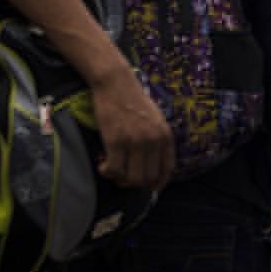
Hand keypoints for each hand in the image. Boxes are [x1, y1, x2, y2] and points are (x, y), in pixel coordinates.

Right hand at [88, 68, 174, 190]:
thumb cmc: (133, 101)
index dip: (158, 183)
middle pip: (148, 178)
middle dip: (134, 183)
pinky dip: (107, 172)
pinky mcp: (116, 141)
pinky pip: (114, 169)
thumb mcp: (156, 119)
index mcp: (166, 136)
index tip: (149, 187)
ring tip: (111, 168)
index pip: (168, 169)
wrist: (116, 84)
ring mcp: (136, 142)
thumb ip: (158, 139)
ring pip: (131, 178)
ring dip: (119, 178)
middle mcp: (154, 141)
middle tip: (122, 175)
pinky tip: (102, 164)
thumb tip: (152, 163)